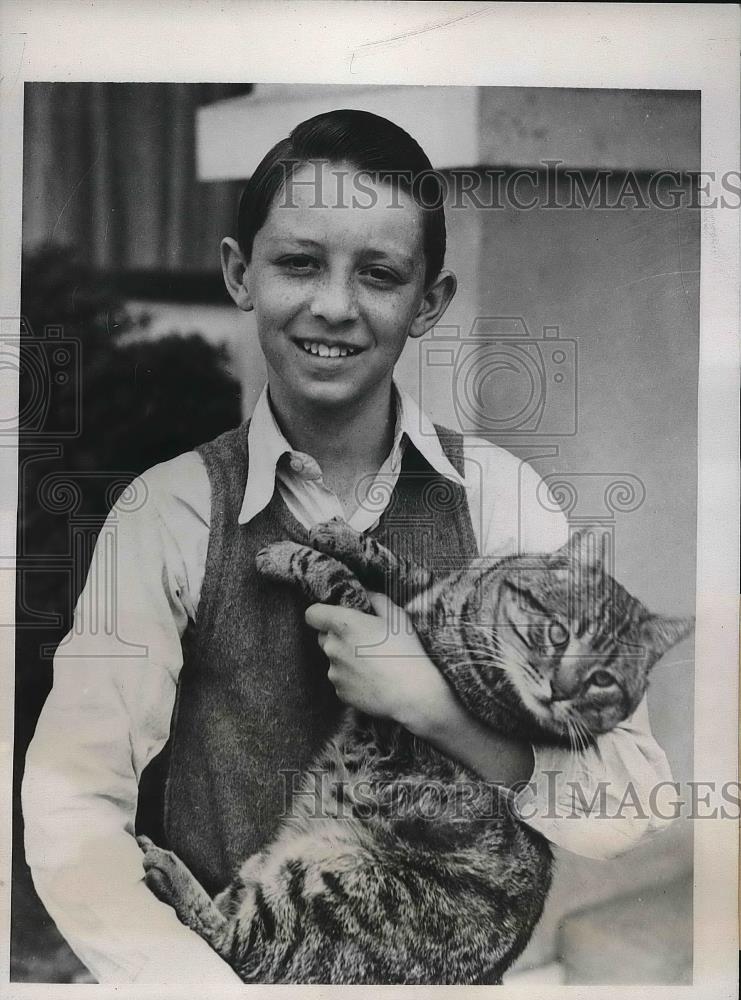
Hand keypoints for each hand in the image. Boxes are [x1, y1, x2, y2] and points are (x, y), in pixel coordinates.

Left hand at [305, 592, 453, 733]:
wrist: (413, 694)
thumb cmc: (406, 652)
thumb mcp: (397, 617)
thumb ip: (376, 599)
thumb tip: (366, 593)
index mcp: (344, 625)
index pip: (312, 614)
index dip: (321, 613)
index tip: (335, 617)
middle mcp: (333, 648)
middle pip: (324, 637)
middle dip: (338, 636)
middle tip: (364, 640)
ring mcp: (335, 672)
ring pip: (334, 660)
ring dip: (346, 659)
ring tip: (373, 663)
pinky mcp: (340, 692)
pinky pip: (341, 679)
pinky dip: (352, 678)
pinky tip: (373, 679)